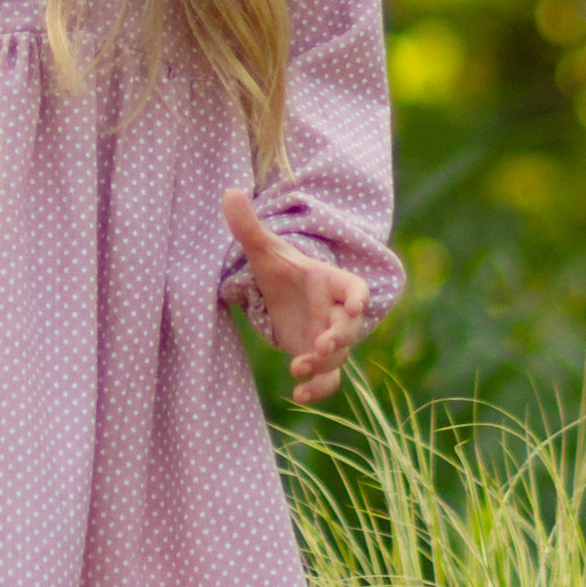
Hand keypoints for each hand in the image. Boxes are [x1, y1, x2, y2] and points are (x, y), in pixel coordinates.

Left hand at [223, 194, 370, 404]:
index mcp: (330, 282)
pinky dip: (318, 389)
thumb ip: (248, 225)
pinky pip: (328, 379)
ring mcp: (329, 337)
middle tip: (322, 345)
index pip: (354, 288)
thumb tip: (228, 191)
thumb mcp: (263, 249)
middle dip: (340, 337)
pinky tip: (298, 395)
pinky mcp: (317, 357)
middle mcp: (335, 312)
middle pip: (350, 328)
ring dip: (323, 364)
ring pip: (339, 356)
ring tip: (298, 367)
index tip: (355, 305)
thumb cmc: (280, 268)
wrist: (280, 293)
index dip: (357, 297)